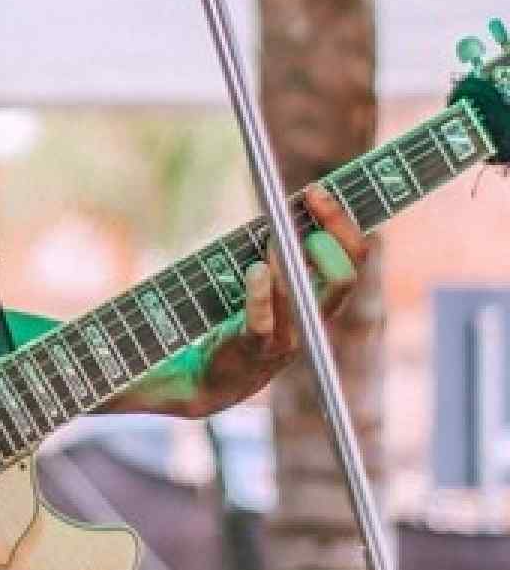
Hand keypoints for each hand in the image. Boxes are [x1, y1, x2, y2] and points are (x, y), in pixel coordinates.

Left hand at [197, 184, 368, 414]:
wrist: (217, 378)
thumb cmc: (245, 319)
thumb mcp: (273, 283)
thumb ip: (285, 252)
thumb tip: (289, 203)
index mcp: (322, 299)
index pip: (354, 259)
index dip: (342, 223)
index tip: (316, 191)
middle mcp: (313, 318)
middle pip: (343, 276)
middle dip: (332, 232)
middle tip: (307, 204)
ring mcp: (287, 336)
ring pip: (304, 295)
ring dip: (288, 259)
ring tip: (273, 236)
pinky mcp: (255, 347)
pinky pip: (264, 321)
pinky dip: (262, 293)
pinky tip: (256, 270)